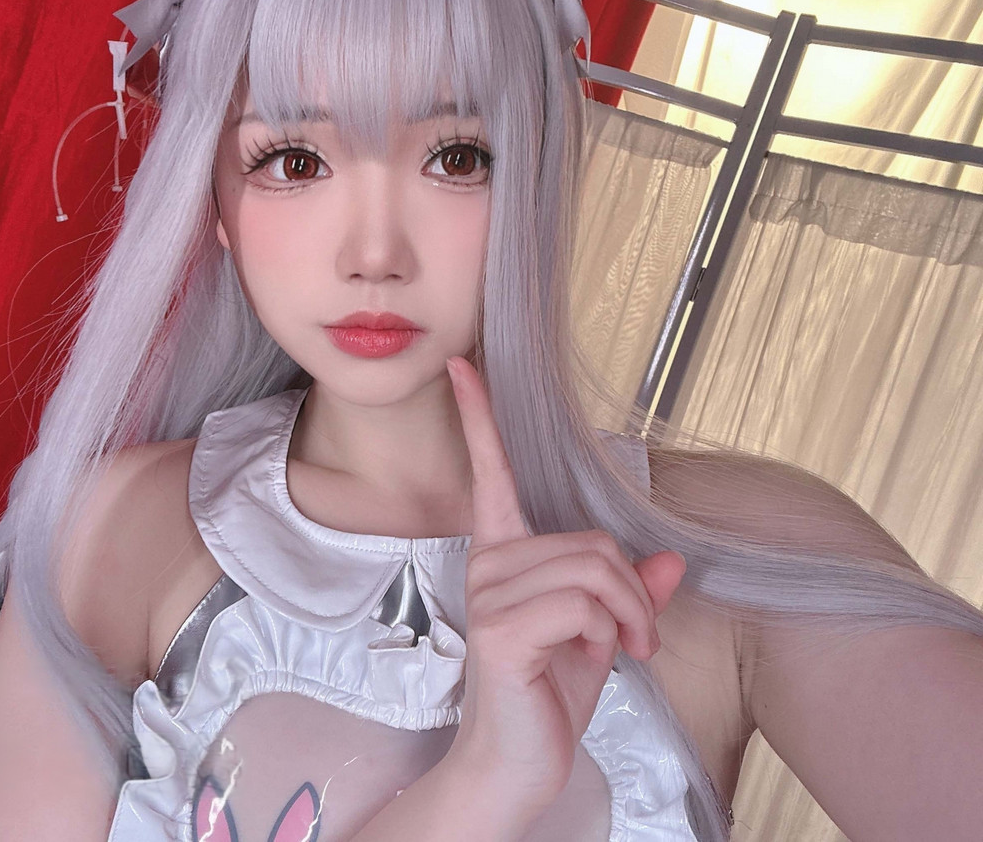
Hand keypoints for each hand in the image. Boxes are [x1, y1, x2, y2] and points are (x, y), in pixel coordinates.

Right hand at [441, 356, 686, 814]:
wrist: (518, 766)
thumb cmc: (547, 698)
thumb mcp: (602, 637)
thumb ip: (630, 594)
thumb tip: (669, 559)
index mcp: (504, 555)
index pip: (492, 473)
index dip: (479, 418)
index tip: (463, 366)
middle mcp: (490, 565)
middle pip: (590, 538)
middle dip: (631, 589)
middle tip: (636, 635)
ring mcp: (491, 596)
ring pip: (594, 566)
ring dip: (628, 612)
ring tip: (624, 648)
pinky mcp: (502, 630)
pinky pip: (583, 602)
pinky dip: (610, 630)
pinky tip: (594, 658)